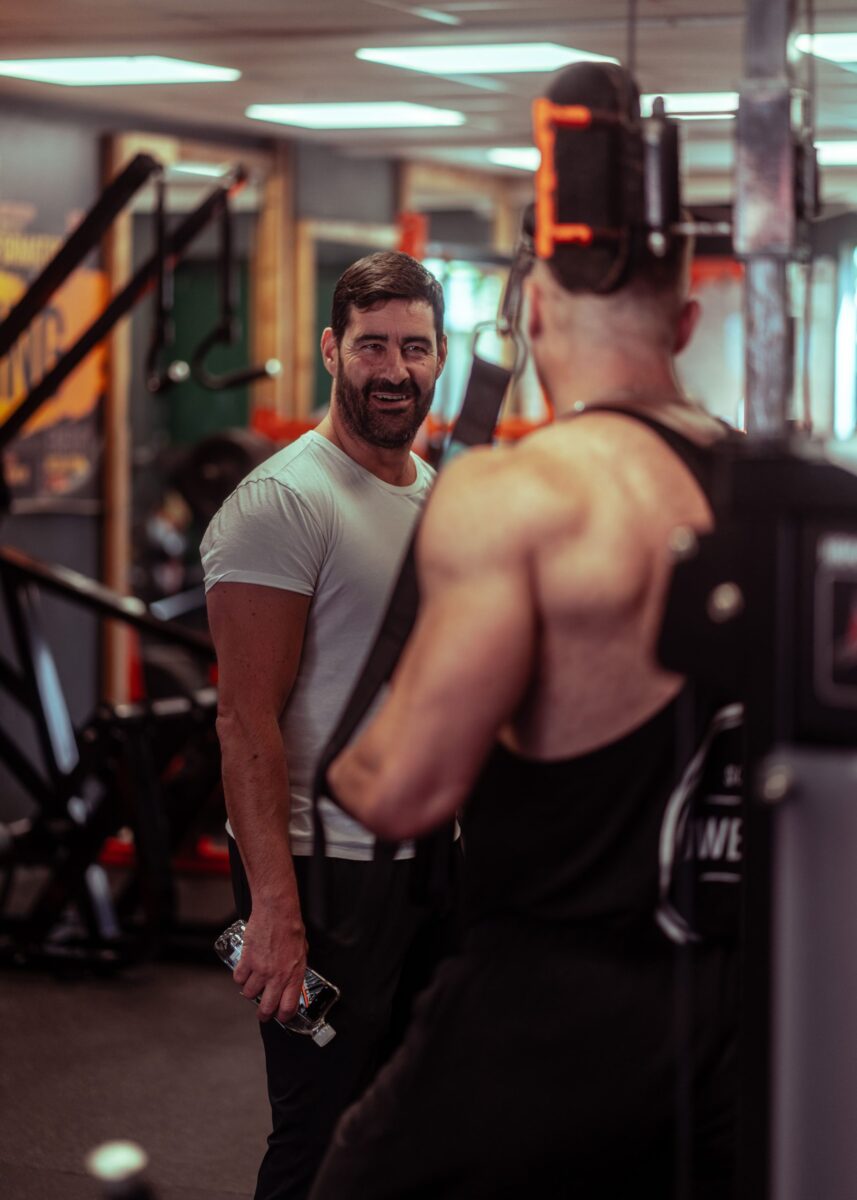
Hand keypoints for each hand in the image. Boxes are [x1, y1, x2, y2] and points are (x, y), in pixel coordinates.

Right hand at [232, 906, 306, 1024]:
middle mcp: (277, 976)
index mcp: (293, 975)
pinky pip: (238, 978)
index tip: (281, 1016)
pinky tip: (245, 971)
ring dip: (251, 991)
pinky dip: (240, 977)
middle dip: (263, 1014)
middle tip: (262, 1013)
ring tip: (254, 984)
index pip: (288, 1006)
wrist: (277, 912)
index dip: (284, 1016)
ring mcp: (260, 970)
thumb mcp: (302, 952)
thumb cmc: (291, 928)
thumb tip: (292, 975)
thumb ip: (296, 967)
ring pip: (249, 993)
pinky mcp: (247, 960)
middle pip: (266, 1007)